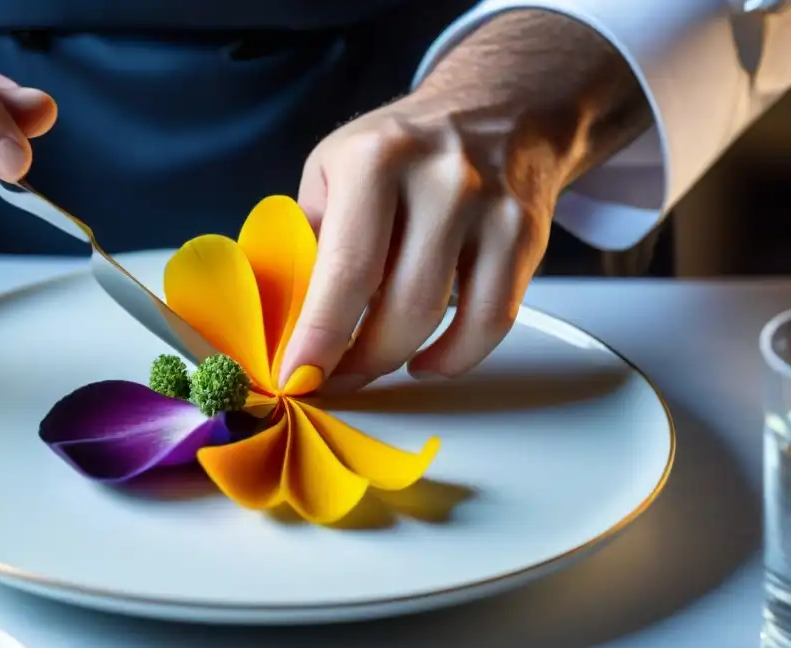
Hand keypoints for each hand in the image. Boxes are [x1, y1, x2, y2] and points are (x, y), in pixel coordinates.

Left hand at [284, 95, 555, 393]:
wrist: (498, 108)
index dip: (321, 336)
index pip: (346, 269)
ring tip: (371, 364)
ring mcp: (490, 209)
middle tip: (334, 374)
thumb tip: (285, 316)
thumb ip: (309, 236)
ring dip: (398, 360)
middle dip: (359, 360)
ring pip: (444, 320)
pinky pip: (492, 321)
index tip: (299, 376)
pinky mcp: (526, 235)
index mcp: (375, 160)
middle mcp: (440, 180)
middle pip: (399, 306)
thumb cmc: (402, 148)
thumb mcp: (334, 168)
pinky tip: (427, 358)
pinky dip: (455, 356)